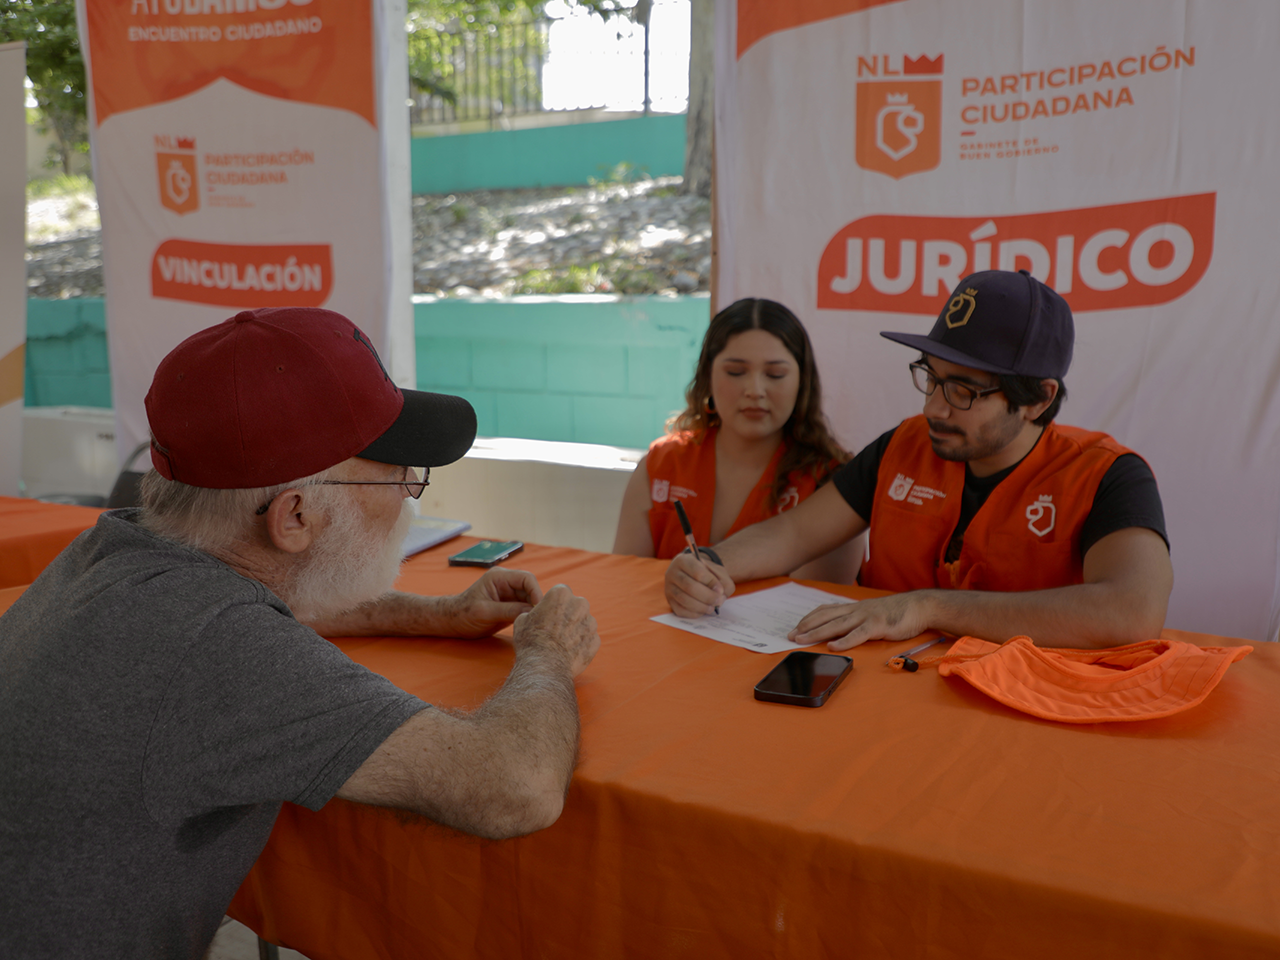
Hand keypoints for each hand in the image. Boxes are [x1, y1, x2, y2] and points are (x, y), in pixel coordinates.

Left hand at [448, 567, 543, 638]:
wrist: (452, 622)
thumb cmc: (463, 614)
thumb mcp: (485, 613)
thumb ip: (509, 611)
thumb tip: (532, 612)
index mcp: (499, 577)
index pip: (527, 579)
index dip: (536, 592)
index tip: (539, 609)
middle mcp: (506, 583)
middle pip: (531, 589)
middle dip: (537, 602)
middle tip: (541, 619)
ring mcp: (509, 594)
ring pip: (530, 599)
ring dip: (534, 610)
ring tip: (537, 624)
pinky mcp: (510, 605)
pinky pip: (525, 608)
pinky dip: (529, 615)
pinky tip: (531, 625)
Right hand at [513, 584, 599, 676]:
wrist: (544, 667)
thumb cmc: (531, 641)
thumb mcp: (522, 620)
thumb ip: (533, 611)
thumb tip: (535, 614)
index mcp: (561, 594)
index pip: (560, 592)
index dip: (554, 603)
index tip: (549, 613)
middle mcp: (580, 604)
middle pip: (575, 605)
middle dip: (568, 614)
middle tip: (555, 629)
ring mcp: (590, 623)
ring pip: (584, 622)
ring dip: (576, 629)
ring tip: (561, 643)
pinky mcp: (596, 640)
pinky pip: (589, 639)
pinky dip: (581, 644)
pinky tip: (569, 652)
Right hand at [664, 552, 734, 617]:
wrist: (693, 574)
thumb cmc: (707, 573)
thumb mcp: (718, 571)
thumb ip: (723, 582)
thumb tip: (720, 596)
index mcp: (684, 560)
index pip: (698, 573)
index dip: (711, 583)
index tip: (720, 590)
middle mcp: (672, 573)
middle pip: (690, 587)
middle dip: (707, 597)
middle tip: (718, 601)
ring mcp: (669, 587)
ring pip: (684, 600)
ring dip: (701, 606)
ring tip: (712, 607)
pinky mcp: (669, 601)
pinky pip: (680, 610)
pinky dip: (694, 613)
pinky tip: (702, 610)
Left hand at [788, 592, 934, 650]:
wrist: (920, 607)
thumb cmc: (897, 612)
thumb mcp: (872, 613)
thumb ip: (857, 619)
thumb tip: (841, 629)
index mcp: (854, 607)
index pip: (826, 610)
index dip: (809, 618)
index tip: (796, 626)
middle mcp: (857, 610)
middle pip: (826, 617)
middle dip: (806, 626)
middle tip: (790, 635)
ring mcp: (866, 617)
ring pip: (837, 625)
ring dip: (817, 632)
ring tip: (802, 639)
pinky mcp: (878, 626)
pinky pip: (858, 634)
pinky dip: (844, 641)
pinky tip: (833, 646)